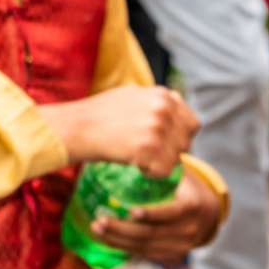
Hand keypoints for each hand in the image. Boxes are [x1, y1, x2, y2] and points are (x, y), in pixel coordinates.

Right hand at [39, 84, 198, 177]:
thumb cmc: (99, 113)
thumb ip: (158, 101)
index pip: (192, 123)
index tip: (163, 142)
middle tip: (146, 152)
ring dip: (159, 163)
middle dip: (170, 151)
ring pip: (176, 159)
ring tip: (136, 155)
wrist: (76, 127)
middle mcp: (163, 110)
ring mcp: (156, 129)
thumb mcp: (132, 95)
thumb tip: (178, 103)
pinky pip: (164, 171)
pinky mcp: (148, 149)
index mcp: (162, 96)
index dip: (179, 136)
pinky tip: (133, 163)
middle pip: (185, 143)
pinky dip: (150, 173)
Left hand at [90, 169, 222, 262]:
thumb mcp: (179, 174)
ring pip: (145, 247)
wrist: (207, 213)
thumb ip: (162, 165)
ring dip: (118, 240)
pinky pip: (146, 254)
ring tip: (96, 228)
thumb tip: (134, 148)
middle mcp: (190, 230)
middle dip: (123, 229)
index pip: (173, 212)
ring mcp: (181, 246)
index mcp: (193, 207)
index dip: (152, 214)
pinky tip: (106, 238)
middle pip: (152, 234)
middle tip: (99, 220)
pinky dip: (124, 247)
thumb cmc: (184, 187)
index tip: (130, 211)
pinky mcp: (172, 255)